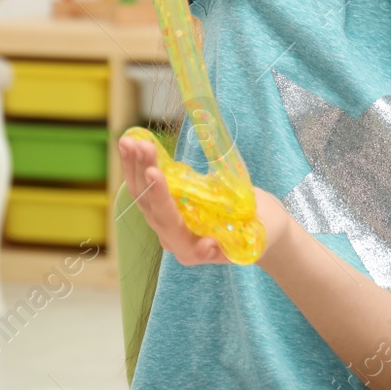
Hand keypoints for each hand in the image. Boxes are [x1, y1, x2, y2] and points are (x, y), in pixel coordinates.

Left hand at [118, 135, 290, 265]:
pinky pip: (147, 186)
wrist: (260, 228)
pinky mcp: (166, 204)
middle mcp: (172, 238)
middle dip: (142, 173)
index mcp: (190, 249)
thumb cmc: (261, 231)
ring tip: (129, 140)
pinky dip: (139, 165)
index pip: (169, 221)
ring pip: (142, 195)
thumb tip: (208, 245)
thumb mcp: (255, 234)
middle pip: (149, 205)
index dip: (160, 197)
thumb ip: (235, 240)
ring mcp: (166, 221)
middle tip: (139, 145)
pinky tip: (134, 143)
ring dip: (135, 166)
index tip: (155, 172)